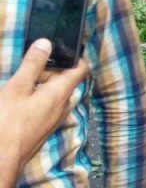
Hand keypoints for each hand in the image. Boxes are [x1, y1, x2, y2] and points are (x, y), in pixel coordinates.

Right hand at [0, 38, 88, 185]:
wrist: (2, 160)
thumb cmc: (7, 124)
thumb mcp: (18, 88)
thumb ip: (33, 65)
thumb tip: (47, 43)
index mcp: (61, 93)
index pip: (81, 69)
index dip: (74, 56)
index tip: (62, 48)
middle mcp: (63, 106)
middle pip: (64, 80)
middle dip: (49, 71)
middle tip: (28, 70)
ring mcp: (54, 119)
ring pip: (53, 94)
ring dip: (39, 85)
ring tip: (19, 86)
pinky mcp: (43, 128)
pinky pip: (45, 107)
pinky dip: (36, 99)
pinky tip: (18, 103)